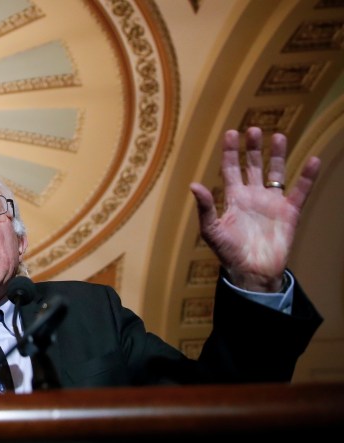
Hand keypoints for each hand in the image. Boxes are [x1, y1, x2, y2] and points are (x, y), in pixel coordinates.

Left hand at [189, 127, 320, 291]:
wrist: (252, 272)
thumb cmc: (228, 253)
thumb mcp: (211, 230)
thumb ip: (205, 208)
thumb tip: (194, 185)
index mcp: (234, 198)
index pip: (231, 168)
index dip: (230, 152)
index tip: (231, 133)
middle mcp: (253, 196)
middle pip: (254, 165)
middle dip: (253, 148)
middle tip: (254, 130)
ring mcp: (272, 202)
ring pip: (276, 172)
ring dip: (277, 155)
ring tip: (278, 136)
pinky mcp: (290, 212)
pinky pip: (300, 190)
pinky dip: (307, 176)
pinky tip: (313, 160)